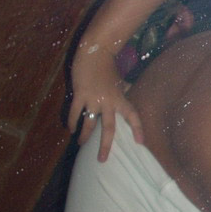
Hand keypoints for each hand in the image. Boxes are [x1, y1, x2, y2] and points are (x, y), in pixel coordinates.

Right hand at [68, 43, 144, 161]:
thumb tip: (128, 89)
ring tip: (81, 144)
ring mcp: (94, 99)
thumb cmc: (107, 65)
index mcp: (120, 98)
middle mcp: (109, 102)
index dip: (138, 129)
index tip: (140, 143)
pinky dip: (71, 122)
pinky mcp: (80, 94)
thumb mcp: (119, 79)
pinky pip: (75, 113)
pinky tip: (70, 128)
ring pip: (89, 124)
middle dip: (106, 146)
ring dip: (84, 136)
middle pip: (109, 129)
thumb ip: (123, 88)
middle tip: (102, 160)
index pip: (132, 116)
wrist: (95, 51)